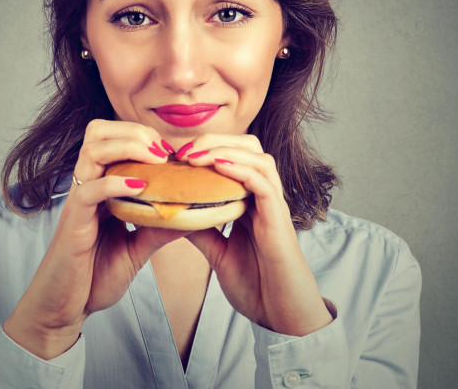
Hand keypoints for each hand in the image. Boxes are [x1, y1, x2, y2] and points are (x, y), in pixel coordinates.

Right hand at [3, 120, 185, 358]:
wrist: (65, 309)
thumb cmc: (94, 277)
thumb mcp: (137, 248)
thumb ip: (158, 228)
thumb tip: (193, 213)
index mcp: (100, 187)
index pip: (113, 139)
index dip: (142, 136)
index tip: (171, 151)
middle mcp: (86, 187)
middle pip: (98, 132)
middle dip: (133, 131)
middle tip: (163, 150)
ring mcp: (78, 202)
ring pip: (92, 150)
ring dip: (127, 146)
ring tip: (156, 159)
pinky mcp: (73, 223)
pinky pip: (89, 190)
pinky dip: (116, 183)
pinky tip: (140, 187)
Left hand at [180, 134, 333, 335]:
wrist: (283, 316)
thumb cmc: (258, 286)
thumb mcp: (219, 254)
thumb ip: (203, 230)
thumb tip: (174, 214)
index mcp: (252, 201)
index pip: (235, 157)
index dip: (208, 149)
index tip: (176, 156)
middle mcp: (265, 197)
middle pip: (249, 147)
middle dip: (216, 140)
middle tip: (183, 149)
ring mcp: (275, 206)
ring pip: (258, 158)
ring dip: (226, 149)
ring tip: (195, 153)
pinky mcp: (279, 219)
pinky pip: (263, 182)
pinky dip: (241, 169)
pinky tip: (218, 165)